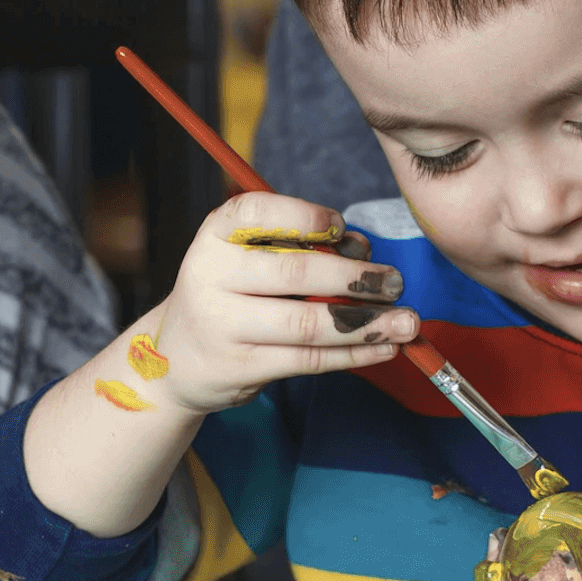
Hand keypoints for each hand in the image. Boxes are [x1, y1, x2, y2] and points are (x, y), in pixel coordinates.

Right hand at [146, 193, 417, 413]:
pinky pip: (308, 360)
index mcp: (214, 236)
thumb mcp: (246, 258)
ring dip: (367, 323)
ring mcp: (222, 325)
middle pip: (295, 273)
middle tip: (396, 282)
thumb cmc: (229, 295)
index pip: (256, 212)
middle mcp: (211, 276)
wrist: (176, 358)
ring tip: (405, 322)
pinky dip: (352, 354)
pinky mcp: (240, 367)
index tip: (342, 227)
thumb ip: (298, 247)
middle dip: (355, 278)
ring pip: (308, 324)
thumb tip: (363, 252)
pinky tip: (383, 348)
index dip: (305, 217)